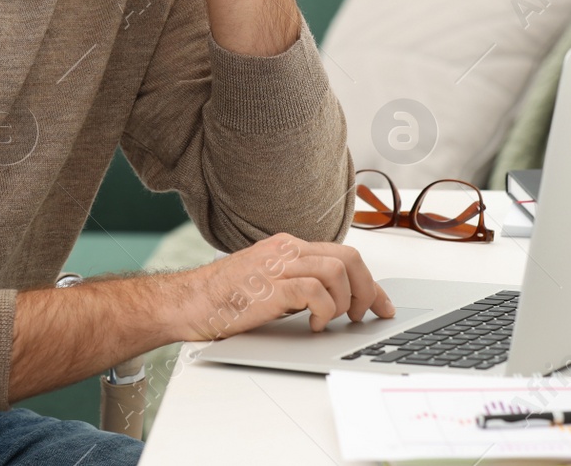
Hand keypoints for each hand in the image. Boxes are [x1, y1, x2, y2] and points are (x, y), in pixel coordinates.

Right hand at [171, 233, 395, 340]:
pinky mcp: (272, 286)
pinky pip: (316, 291)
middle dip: (368, 290)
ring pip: (338, 271)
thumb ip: (298, 283)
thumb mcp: (269, 283)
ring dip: (345, 301)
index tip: (381, 303)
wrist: (188, 303)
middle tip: (367, 315)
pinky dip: (325, 310)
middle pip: (349, 258)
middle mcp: (287, 250)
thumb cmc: (224, 298)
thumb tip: (334, 300)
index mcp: (288, 247)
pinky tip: (314, 323)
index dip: (370, 281)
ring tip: (333, 320)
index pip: (343, 254)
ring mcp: (279, 266)